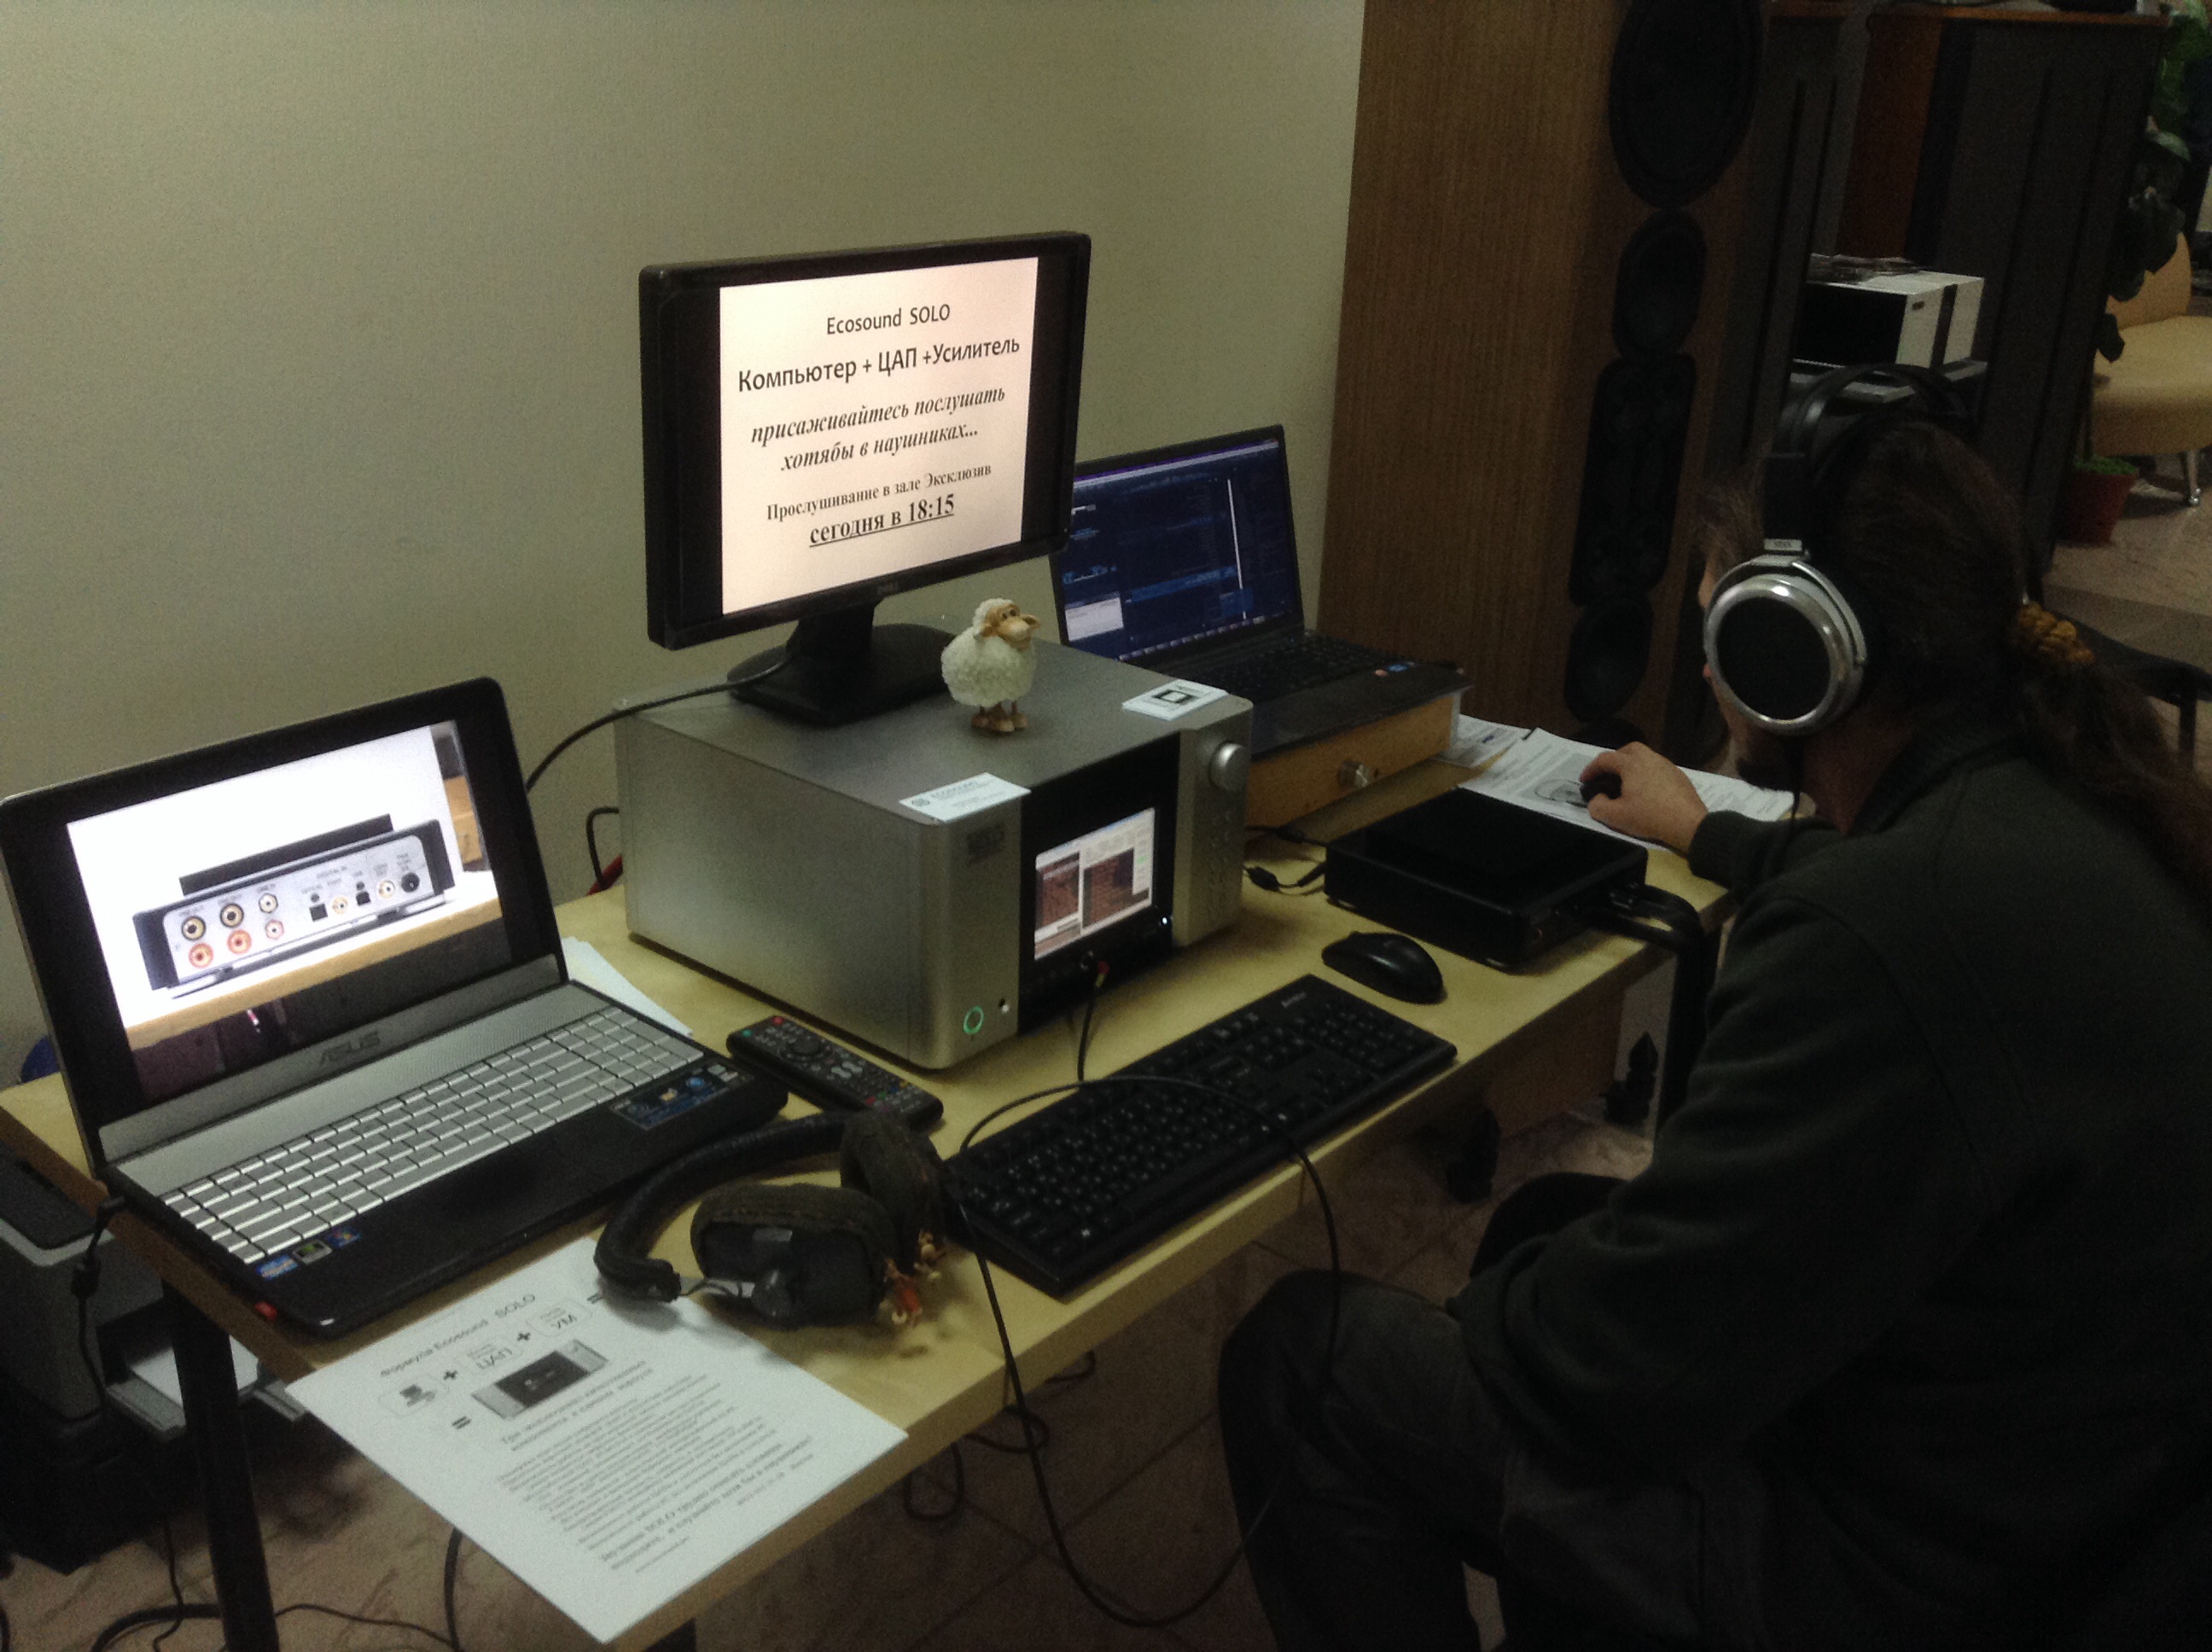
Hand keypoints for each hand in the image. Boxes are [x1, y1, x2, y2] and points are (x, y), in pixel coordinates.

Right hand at [1580, 743, 1706, 854]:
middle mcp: (1649, 758)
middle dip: (1614, 759)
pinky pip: (1657, 768)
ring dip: (1631, 766)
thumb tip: (1597, 798)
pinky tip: (1647, 791)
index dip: (1591, 769)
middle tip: (1607, 775)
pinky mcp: (1678, 775)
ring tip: (1626, 783)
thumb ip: (1598, 806)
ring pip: (1644, 757)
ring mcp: (1666, 765)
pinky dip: (1646, 773)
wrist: (1689, 824)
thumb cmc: (1650, 817)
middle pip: (1627, 750)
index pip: (1605, 759)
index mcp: (1631, 764)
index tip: (1584, 781)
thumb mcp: (1616, 817)